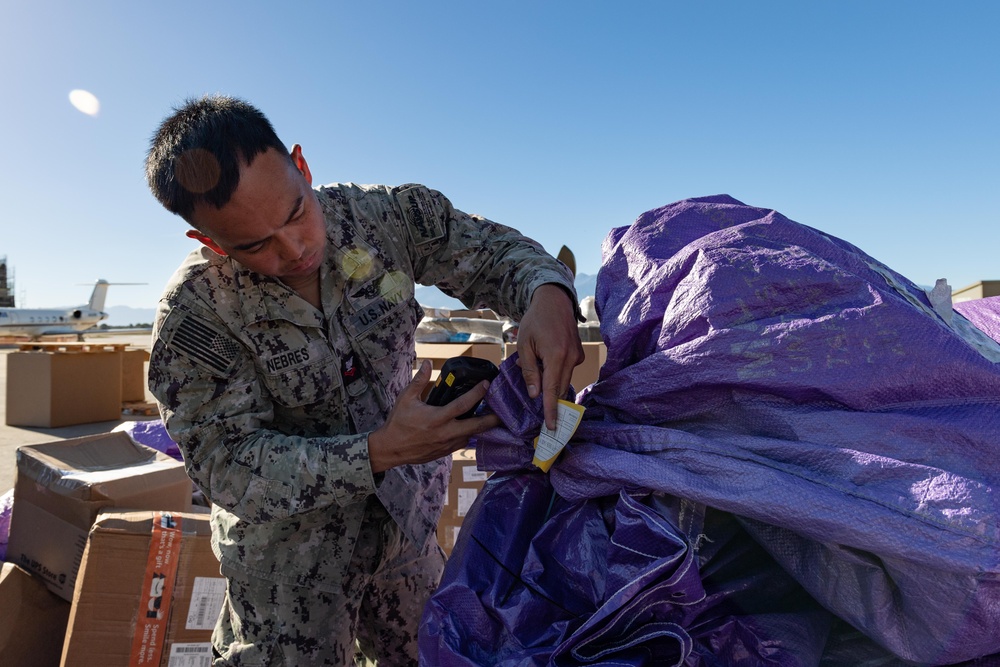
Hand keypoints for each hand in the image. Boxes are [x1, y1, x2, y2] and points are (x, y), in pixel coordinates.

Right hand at [368, 360, 499, 472]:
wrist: (391, 449)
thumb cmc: (398, 423)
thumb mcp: (406, 399)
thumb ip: (418, 381)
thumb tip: (426, 363)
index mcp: (437, 418)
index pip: (463, 405)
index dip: (477, 394)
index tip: (487, 384)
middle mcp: (445, 433)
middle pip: (475, 426)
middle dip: (491, 419)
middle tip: (504, 413)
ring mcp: (446, 445)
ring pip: (471, 436)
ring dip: (482, 428)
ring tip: (493, 419)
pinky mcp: (444, 452)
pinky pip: (462, 444)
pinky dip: (469, 436)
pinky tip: (473, 429)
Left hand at [515, 284, 584, 429]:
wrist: (554, 300)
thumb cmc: (535, 320)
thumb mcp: (525, 345)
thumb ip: (530, 371)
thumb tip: (535, 394)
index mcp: (556, 356)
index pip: (552, 390)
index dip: (551, 410)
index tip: (552, 427)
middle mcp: (571, 358)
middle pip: (560, 388)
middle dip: (551, 401)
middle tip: (542, 414)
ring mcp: (577, 356)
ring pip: (564, 380)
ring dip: (552, 385)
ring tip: (539, 379)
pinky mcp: (579, 353)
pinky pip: (568, 371)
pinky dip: (557, 374)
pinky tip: (546, 364)